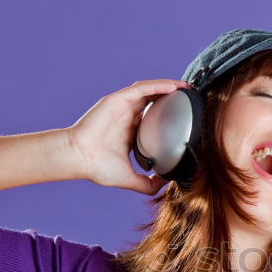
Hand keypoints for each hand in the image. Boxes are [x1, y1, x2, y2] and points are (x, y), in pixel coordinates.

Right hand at [65, 79, 191, 194]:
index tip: (187, 117)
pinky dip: (158, 86)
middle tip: (192, 97)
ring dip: (169, 86)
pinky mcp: (117, 100)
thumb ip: (147, 184)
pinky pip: (142, 89)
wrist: (79, 158)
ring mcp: (122, 106)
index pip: (154, 117)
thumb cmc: (97, 167)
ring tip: (187, 87)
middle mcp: (127, 115)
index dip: (171, 114)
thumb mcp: (129, 178)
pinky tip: (173, 86)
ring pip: (149, 90)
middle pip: (154, 100)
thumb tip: (165, 185)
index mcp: (130, 130)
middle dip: (173, 97)